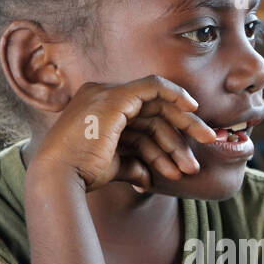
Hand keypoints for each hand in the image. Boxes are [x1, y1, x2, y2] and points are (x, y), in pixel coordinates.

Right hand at [31, 76, 217, 193]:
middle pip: (152, 111)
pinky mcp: (116, 97)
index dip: (166, 135)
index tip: (186, 154)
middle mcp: (100, 97)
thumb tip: (148, 175)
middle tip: (203, 151)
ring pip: (158, 107)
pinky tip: (193, 110)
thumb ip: (131, 163)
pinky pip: (154, 87)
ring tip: (189, 168)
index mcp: (97, 111)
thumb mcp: (111, 166)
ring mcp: (107, 94)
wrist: (60, 176)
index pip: (140, 120)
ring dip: (178, 139)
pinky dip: (175, 94)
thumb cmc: (79, 174)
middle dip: (182, 131)